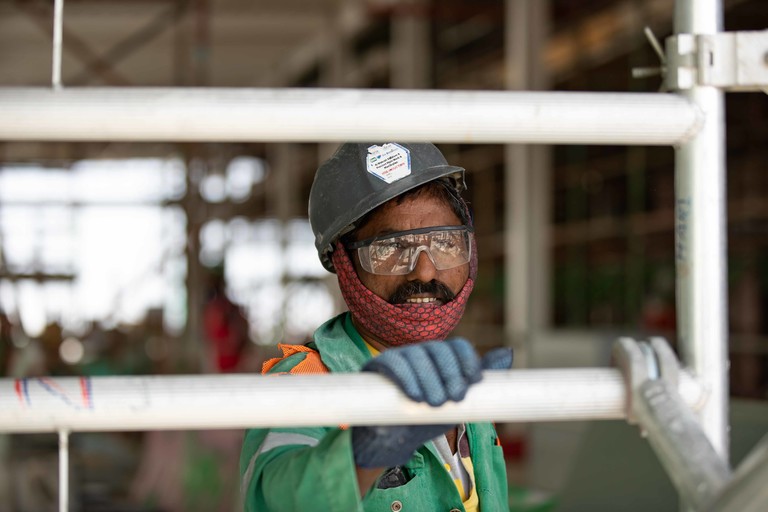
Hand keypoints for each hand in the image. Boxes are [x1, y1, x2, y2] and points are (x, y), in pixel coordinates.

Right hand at [352, 338, 512, 468]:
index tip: (472, 382)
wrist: (395, 438)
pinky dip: (407, 378)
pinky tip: (415, 396)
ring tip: (434, 403)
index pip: (459, 347)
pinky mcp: (379, 365)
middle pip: (440, 350)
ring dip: (430, 380)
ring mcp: (401, 356)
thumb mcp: (457, 404)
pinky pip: (395, 363)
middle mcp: (422, 352)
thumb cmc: (427, 418)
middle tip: (453, 399)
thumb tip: (507, 353)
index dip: (468, 362)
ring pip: (418, 356)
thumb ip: (480, 382)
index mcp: (443, 358)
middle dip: (450, 374)